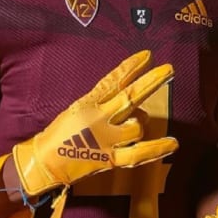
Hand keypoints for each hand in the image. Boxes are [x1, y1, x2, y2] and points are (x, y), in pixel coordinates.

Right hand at [13, 50, 177, 196]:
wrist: (43, 162)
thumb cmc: (62, 134)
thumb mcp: (79, 109)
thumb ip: (103, 101)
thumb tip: (132, 101)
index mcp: (89, 103)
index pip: (113, 81)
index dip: (130, 67)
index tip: (147, 55)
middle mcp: (99, 118)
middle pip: (130, 96)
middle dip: (150, 82)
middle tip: (169, 69)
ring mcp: (105, 138)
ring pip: (136, 126)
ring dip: (140, 124)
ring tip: (133, 126)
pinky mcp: (109, 159)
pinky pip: (137, 154)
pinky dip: (156, 149)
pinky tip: (174, 143)